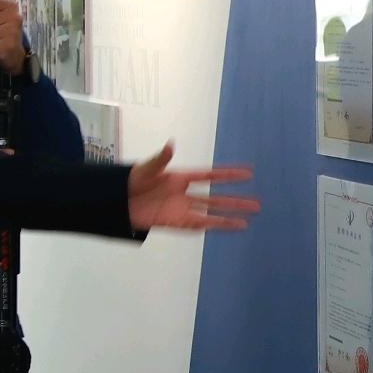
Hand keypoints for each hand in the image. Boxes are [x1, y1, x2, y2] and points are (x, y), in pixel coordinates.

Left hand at [125, 142, 259, 233]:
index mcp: (179, 177)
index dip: (228, 175)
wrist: (114, 202)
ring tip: (248, 220)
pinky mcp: (173, 222)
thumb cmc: (128, 182)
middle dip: (235, 201)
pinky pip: (196, 225)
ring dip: (228, 217)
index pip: (209, 176)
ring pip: (209, 213)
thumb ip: (159, 161)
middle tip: (258, 204)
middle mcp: (184, 194)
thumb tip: (171, 145)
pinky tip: (227, 228)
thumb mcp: (144, 170)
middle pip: (215, 198)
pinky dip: (211, 226)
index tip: (248, 173)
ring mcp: (180, 209)